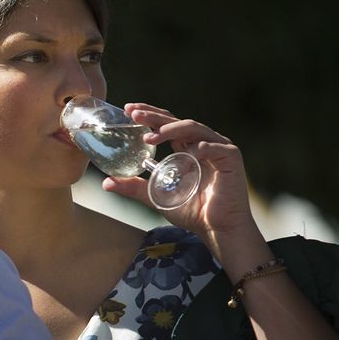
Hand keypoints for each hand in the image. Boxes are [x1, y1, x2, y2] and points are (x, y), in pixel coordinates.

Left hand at [102, 104, 263, 258]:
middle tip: (134, 114)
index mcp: (186, 148)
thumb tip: (106, 183)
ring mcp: (218, 148)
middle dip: (155, 116)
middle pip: (177, 122)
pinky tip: (188, 153)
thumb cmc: (192, 212)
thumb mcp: (156, 196)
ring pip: (194, 128)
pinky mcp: (231, 157)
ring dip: (172, 129)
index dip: (150, 115)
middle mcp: (202, 143)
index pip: (167, 125)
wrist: (218, 229)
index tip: (129, 110)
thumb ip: (135, 188)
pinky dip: (200, 148)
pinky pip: (214, 148)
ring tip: (151, 136)